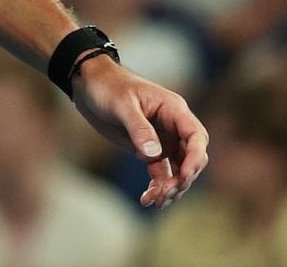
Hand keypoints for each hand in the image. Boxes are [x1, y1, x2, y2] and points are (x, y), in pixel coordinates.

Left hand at [71, 56, 207, 207]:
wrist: (89, 85)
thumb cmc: (108, 87)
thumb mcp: (122, 104)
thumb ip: (138, 127)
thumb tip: (154, 154)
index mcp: (173, 110)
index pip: (196, 136)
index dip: (195, 158)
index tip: (184, 176)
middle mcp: (173, 125)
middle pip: (192, 157)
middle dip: (183, 178)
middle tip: (165, 193)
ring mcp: (164, 139)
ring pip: (178, 169)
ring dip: (172, 187)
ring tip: (155, 201)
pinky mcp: (149, 149)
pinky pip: (161, 172)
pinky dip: (158, 186)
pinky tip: (147, 199)